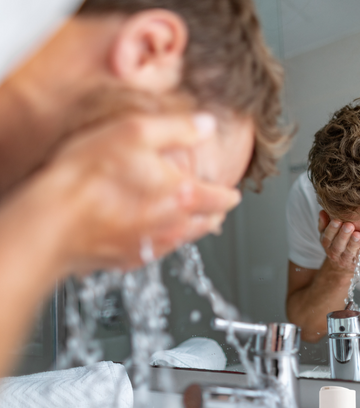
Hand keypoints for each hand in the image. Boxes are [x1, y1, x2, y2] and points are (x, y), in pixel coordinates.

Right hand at [14, 113, 240, 273]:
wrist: (54, 220)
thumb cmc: (89, 175)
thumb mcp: (136, 132)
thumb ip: (179, 129)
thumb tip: (207, 125)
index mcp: (182, 195)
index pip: (220, 199)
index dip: (230, 195)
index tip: (234, 194)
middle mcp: (173, 225)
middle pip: (207, 224)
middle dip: (216, 215)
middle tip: (218, 210)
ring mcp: (152, 246)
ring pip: (186, 240)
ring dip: (194, 229)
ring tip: (196, 222)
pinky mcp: (130, 259)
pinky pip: (158, 251)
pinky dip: (165, 241)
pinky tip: (156, 234)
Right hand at [318, 210, 359, 272]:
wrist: (342, 263)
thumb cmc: (336, 242)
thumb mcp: (327, 233)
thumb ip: (324, 223)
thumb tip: (322, 212)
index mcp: (327, 243)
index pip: (327, 236)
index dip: (331, 229)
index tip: (337, 220)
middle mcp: (334, 253)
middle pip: (338, 245)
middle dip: (343, 235)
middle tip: (349, 225)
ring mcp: (345, 260)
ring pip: (349, 253)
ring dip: (354, 244)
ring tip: (359, 235)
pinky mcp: (357, 266)